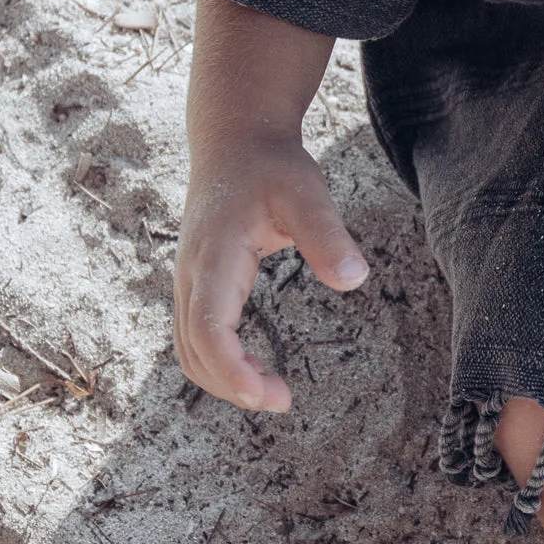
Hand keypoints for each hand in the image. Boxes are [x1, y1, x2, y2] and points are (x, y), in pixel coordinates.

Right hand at [174, 134, 367, 411]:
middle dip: (232, 385)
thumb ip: (328, 235)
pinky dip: (221, 365)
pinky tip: (257, 373)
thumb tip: (354, 279)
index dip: (231, 369)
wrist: (236, 141)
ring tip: (275, 395)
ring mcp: (189, 282)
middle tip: (282, 402)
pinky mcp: (198, 286)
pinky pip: (196, 339)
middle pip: (194, 349)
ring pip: (189, 350)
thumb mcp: (307, 193)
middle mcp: (192, 274)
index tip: (266, 396)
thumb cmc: (272, 167)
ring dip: (224, 381)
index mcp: (214, 256)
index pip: (209, 327)